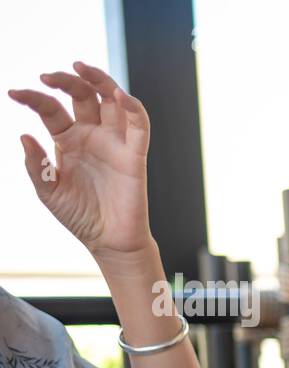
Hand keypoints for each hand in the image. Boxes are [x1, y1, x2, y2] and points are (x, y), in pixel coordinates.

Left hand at [8, 62, 151, 256]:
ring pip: (111, 100)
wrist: (109, 241)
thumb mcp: (48, 191)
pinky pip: (139, 125)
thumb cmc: (80, 216)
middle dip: (66, 80)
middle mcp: (92, 136)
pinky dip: (133, 107)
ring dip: (99, 80)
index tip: (13, 94)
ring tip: (80, 67)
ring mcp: (114, 143)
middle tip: (47, 76)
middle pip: (82, 95)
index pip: (51, 109)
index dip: (32, 98)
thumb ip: (36, 165)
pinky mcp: (135, 155)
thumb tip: (23, 134)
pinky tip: (119, 95)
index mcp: (68, 141)